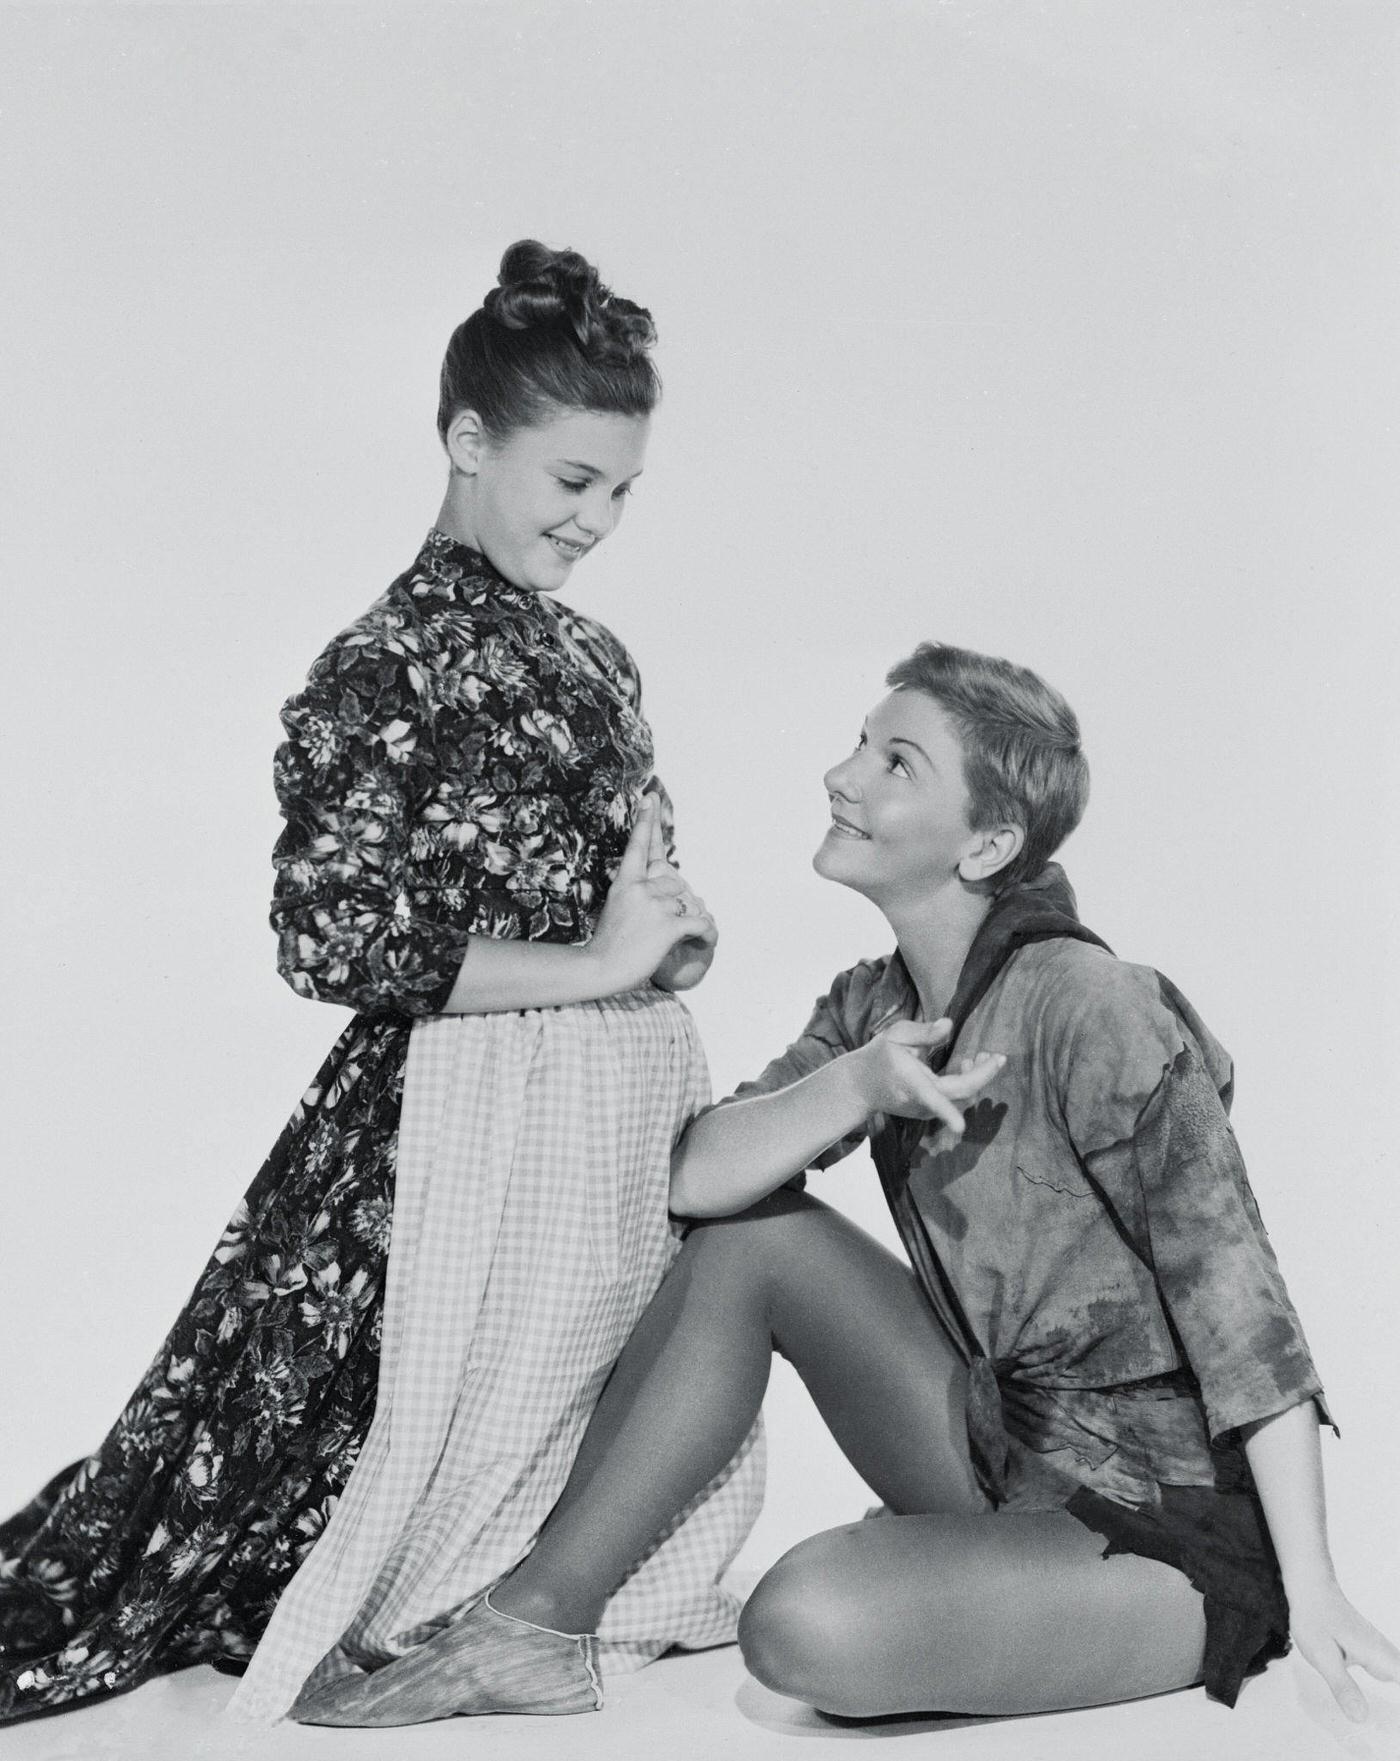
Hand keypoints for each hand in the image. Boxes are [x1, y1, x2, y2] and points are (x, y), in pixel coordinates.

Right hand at [590, 795, 716, 993]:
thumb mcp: (616, 909)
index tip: (650, 796)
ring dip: (687, 921)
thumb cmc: (607, 945)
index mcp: (624, 882)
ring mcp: (654, 905)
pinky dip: (706, 933)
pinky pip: (700, 922)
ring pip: (688, 904)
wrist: (599, 969)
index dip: (646, 821)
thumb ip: (636, 894)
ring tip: (670, 940)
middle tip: (659, 928)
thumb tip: (666, 889)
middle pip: (675, 883)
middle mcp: (639, 888)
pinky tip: (701, 941)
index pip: (639, 846)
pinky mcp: (668, 925)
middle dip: (675, 904)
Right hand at [849, 1019, 1004, 1136]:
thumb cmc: (879, 1056)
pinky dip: (966, 1083)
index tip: (960, 1127)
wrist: (860, 1087)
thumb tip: (949, 1025)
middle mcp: (921, 1102)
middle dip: (983, 1075)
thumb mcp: (896, 1035)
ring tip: (980, 1056)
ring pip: (961, 1098)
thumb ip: (924, 1032)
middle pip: (961, 1093)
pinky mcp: (930, 1112)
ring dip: (977, 1078)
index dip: (947, 1113)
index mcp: (911, 1082)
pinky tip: (964, 1064)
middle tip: (996, 1056)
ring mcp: (926, 1110)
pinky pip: (955, 1100)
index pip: (932, 1098)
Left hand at [1288, 1576, 1399, 1722]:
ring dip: (1396, 1680)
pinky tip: (1386, 1681)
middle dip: (1399, 1689)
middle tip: (1394, 1722)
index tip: (1397, 1723)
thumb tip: (1361, 1716)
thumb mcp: (1323, 1657)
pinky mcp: (1369, 1646)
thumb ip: (1343, 1687)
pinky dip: (1393, 1676)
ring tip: (1388, 1702)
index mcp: (1379, 1656)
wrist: (1309, 1587)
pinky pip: (1391, 1667)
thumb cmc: (1315, 1616)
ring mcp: (1378, 1647)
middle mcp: (1384, 1651)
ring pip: (1398, 1670)